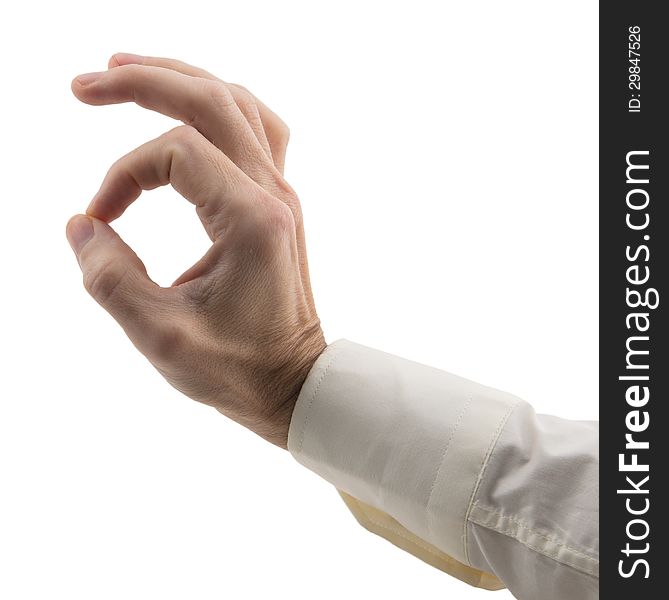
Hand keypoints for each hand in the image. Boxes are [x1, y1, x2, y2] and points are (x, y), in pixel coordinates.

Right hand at [66, 53, 325, 447]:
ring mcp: (282, 193)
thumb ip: (112, 279)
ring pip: (237, 104)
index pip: (176, 153)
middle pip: (211, 100)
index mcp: (252, 220)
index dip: (123, 175)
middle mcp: (274, 194)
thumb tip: (82, 226)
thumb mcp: (163, 337)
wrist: (295, 382)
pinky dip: (219, 105)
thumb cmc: (238, 369)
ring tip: (129, 69)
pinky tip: (190, 107)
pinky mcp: (278, 202)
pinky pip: (257, 129)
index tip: (99, 219)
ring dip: (183, 79)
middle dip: (144, 81)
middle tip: (86, 85)